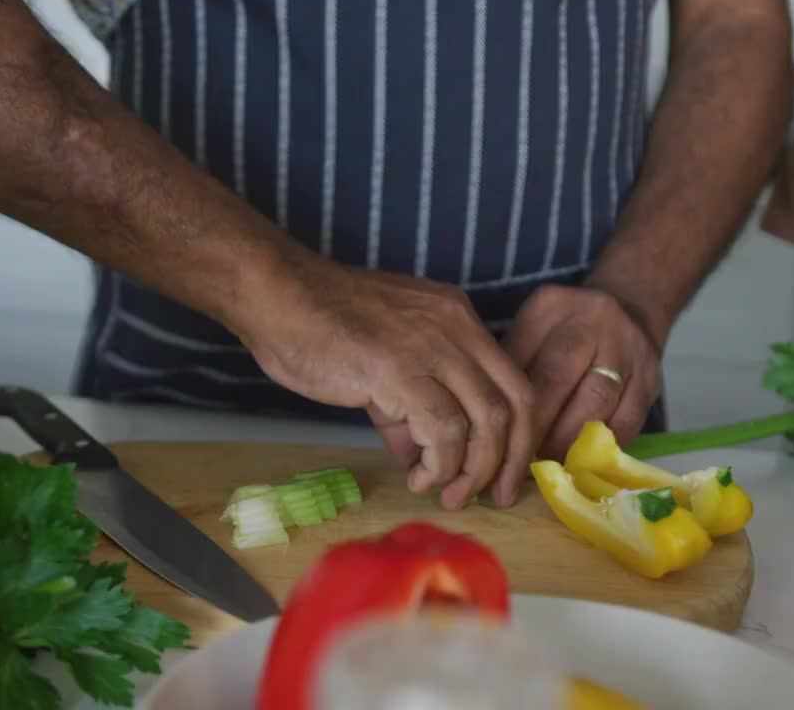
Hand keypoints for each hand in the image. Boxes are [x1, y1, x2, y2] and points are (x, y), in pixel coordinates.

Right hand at [240, 258, 534, 508]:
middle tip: (495, 497)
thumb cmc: (316, 323)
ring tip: (449, 495)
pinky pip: (443, 430)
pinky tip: (417, 477)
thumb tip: (420, 455)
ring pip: (486, 421)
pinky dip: (439, 465)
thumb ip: (407, 407)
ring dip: (473, 469)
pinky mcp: (401, 370)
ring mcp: (431, 346)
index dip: (518, 434)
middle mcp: (456, 327)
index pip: (513, 381)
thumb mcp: (381, 360)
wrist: (275, 296)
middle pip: (516, 402)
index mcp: (456, 317)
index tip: (505, 472)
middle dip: (513, 459)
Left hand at [501, 285, 661, 461]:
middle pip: (559, 375)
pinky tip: (581, 463)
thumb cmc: (565, 329)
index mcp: (553, 306)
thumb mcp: (531, 329)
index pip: (522, 355)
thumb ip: (511, 364)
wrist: (631, 310)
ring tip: (548, 465)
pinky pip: (626, 422)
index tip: (498, 439)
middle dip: (535, 424)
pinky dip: (601, 448)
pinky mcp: (651, 380)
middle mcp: (594, 320)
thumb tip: (488, 420)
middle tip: (518, 458)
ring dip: (567, 441)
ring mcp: (628, 348)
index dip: (510, 403)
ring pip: (596, 402)